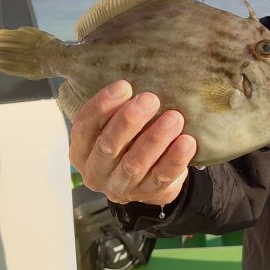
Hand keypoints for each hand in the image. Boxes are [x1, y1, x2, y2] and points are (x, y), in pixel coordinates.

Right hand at [69, 80, 196, 204]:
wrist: (152, 179)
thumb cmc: (131, 142)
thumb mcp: (116, 127)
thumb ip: (119, 109)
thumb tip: (139, 74)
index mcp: (82, 151)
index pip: (84, 126)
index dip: (102, 105)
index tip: (124, 86)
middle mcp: (96, 171)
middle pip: (108, 145)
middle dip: (129, 121)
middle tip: (151, 99)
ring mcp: (121, 187)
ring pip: (135, 163)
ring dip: (155, 139)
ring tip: (174, 118)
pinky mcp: (149, 195)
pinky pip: (162, 177)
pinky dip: (175, 159)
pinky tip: (187, 142)